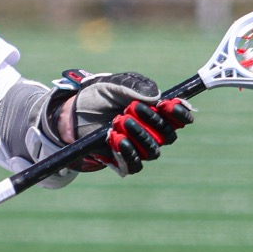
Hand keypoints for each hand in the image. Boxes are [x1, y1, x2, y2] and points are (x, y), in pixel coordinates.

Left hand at [47, 69, 193, 175]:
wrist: (73, 113)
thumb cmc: (98, 97)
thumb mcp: (114, 85)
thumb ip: (135, 87)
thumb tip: (156, 98)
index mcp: (156, 113)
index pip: (179, 118)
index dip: (179, 113)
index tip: (167, 105)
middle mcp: (152, 133)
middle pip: (168, 136)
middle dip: (153, 122)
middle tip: (131, 108)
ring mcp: (138, 148)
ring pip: (152, 151)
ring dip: (139, 136)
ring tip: (119, 121)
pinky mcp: (122, 161)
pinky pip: (134, 165)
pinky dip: (127, 153)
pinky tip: (115, 139)